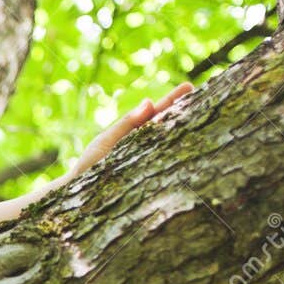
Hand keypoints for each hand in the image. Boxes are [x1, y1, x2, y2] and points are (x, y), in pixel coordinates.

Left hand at [74, 82, 194, 175]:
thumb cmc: (90, 166)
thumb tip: (150, 101)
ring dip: (187, 131)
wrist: (77, 196)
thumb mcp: (106, 141)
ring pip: (171, 143)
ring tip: (206, 116)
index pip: (156, 113)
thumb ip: (127, 124)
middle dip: (185, 111)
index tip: (189, 87)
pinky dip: (180, 155)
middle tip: (206, 96)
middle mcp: (145, 146)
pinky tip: (194, 146)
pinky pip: (167, 165)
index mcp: (135, 133)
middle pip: (168, 125)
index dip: (172, 101)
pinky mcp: (149, 178)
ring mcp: (149, 161)